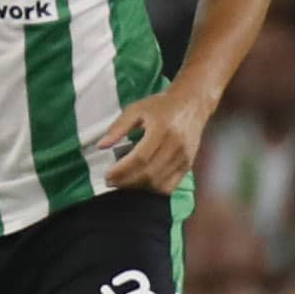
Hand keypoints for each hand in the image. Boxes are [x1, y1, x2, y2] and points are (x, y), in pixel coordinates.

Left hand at [98, 84, 215, 193]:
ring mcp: (184, 158)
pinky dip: (153, 189)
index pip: (140, 158)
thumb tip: (101, 145)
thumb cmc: (162, 106)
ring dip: (138, 188)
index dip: (122, 171)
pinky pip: (170, 186)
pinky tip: (140, 184)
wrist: (192, 104)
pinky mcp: (188, 165)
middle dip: (126, 182)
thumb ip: (118, 127)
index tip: (107, 175)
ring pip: (159, 183)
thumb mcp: (136, 109)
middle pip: (149, 174)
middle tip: (111, 182)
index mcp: (162, 130)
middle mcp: (175, 146)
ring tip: (123, 183)